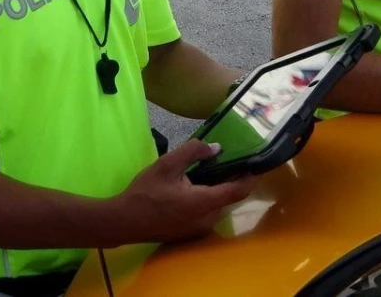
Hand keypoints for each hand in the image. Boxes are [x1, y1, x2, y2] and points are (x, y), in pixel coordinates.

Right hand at [110, 140, 257, 244]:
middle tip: (231, 158)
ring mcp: (199, 228)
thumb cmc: (144, 193)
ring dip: (219, 188)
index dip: (251, 176)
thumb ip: (192, 152)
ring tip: (212, 168)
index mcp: (203, 203)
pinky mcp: (191, 232)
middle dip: (233, 179)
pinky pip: (208, 212)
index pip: (238, 191)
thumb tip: (216, 148)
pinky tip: (196, 185)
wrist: (123, 221)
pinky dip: (208, 198)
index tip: (257, 162)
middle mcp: (207, 219)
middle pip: (229, 197)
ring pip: (218, 205)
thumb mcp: (166, 165)